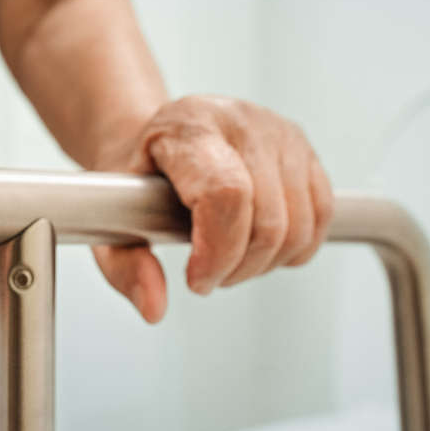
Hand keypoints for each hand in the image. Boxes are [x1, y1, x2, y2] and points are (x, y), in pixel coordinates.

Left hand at [91, 96, 334, 322]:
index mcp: (190, 127)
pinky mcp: (305, 150)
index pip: (227, 195)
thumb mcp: (108, 217)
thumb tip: (155, 308)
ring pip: (299, 226)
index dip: (218, 251)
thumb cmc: (137, 175)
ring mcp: (281, 133)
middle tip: (208, 274)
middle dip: (238, 268)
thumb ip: (125, 266)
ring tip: (230, 257)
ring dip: (266, 263)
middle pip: (268, 221)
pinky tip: (259, 246)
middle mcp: (242, 122)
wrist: (159, 137)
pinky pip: (321, 216)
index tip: (196, 277)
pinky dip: (294, 249)